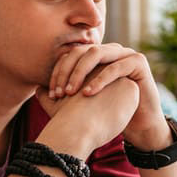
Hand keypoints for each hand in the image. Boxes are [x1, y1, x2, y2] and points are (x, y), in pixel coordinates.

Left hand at [46, 44, 168, 149]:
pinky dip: (100, 79)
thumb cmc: (111, 114)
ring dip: (80, 72)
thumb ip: (64, 94)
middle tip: (59, 92)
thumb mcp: (83, 103)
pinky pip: (116, 66)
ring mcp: (125, 54)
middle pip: (82, 51)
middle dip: (67, 71)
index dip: (59, 71)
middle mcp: (110, 51)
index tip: (50, 94)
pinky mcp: (138, 62)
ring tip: (71, 92)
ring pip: (97, 53)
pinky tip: (88, 93)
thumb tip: (37, 89)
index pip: (71, 55)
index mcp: (96, 57)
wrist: (139, 126)